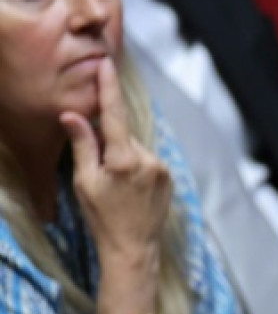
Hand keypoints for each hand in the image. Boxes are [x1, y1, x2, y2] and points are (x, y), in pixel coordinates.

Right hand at [60, 58, 170, 277]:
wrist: (134, 249)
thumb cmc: (103, 218)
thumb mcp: (85, 182)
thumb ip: (83, 146)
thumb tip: (72, 115)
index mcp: (125, 158)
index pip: (114, 114)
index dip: (109, 87)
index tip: (105, 64)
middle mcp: (149, 158)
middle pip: (124, 135)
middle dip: (109, 143)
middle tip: (99, 170)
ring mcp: (163, 168)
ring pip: (136, 150)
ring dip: (123, 157)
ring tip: (116, 187)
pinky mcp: (170, 177)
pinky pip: (148, 162)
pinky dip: (136, 167)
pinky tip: (129, 190)